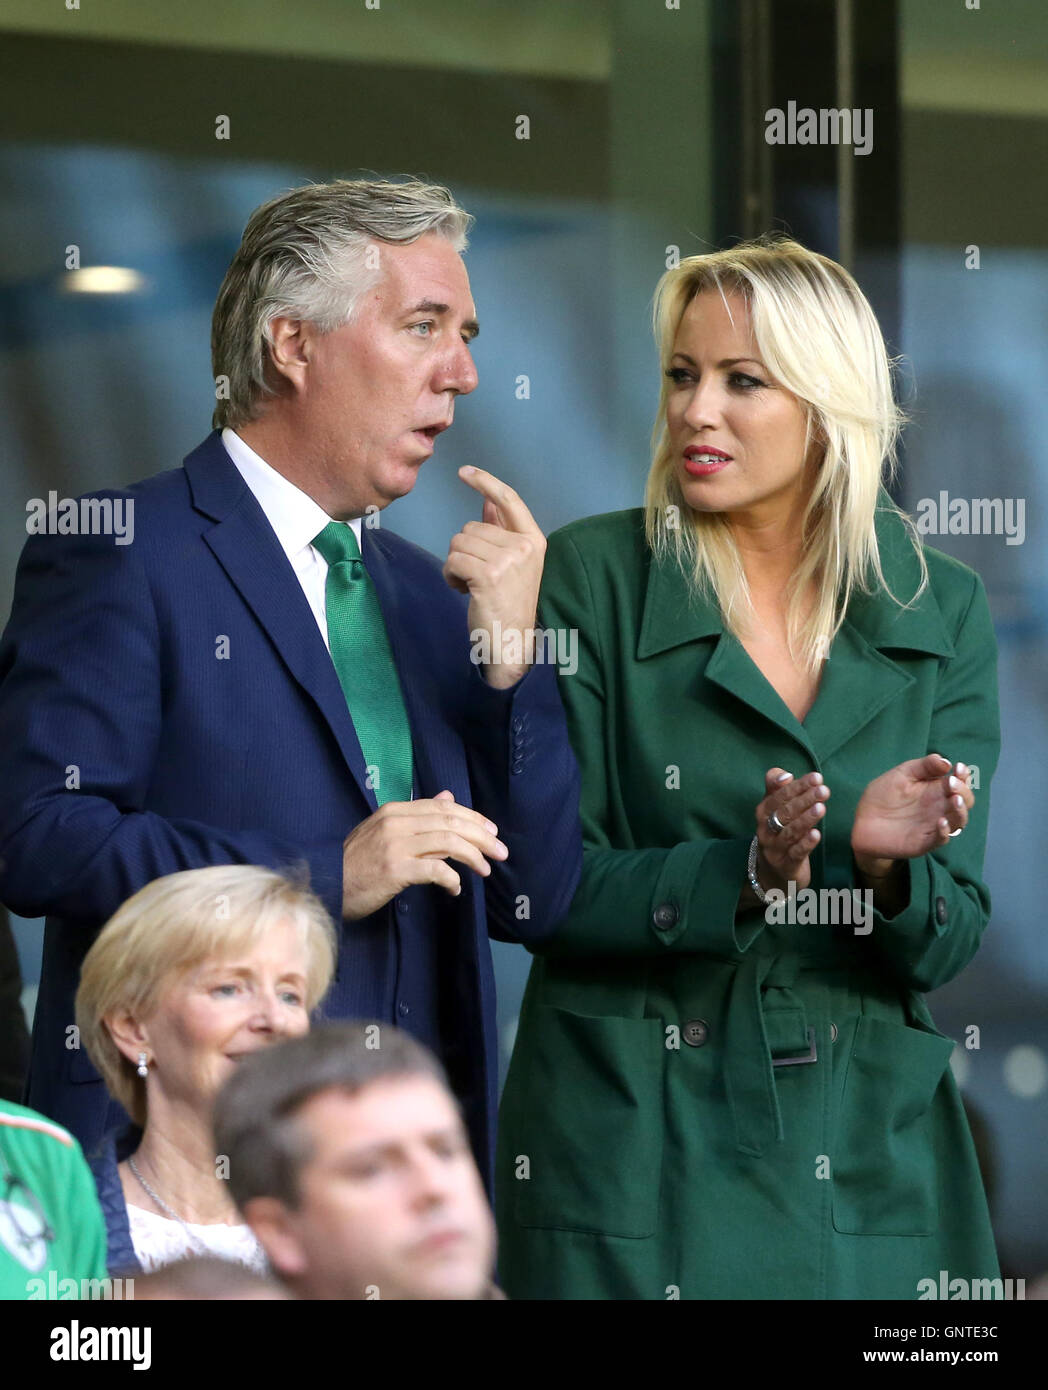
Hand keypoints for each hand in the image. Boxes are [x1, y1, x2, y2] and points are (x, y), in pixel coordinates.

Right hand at [341, 790, 508, 918]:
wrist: (325, 886)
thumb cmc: (356, 863)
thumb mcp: (384, 831)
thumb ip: (416, 815)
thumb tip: (447, 796)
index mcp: (395, 810)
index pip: (444, 807)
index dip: (473, 817)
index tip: (492, 832)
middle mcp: (396, 822)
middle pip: (451, 822)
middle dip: (482, 836)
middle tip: (501, 851)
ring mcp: (395, 844)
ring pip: (448, 842)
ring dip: (474, 856)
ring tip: (485, 870)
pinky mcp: (395, 869)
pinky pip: (435, 869)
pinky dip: (452, 878)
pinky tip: (455, 889)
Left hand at [443, 466, 546, 689]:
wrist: (512, 643)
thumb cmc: (509, 604)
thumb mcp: (512, 563)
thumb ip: (501, 530)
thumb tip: (486, 499)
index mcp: (534, 541)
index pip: (510, 500)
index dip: (486, 481)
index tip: (464, 471)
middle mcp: (524, 547)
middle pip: (472, 526)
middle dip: (465, 550)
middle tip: (477, 577)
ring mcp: (507, 560)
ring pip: (459, 542)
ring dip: (456, 564)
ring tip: (471, 586)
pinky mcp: (488, 575)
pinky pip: (453, 560)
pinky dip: (450, 576)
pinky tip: (463, 591)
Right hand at [752, 768, 830, 894]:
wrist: (771, 873)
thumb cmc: (778, 833)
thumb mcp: (774, 809)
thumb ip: (777, 788)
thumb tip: (785, 774)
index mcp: (763, 812)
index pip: (779, 795)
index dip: (797, 786)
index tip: (817, 777)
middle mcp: (765, 829)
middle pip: (784, 812)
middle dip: (805, 799)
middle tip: (824, 790)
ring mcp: (774, 848)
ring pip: (790, 832)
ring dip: (806, 819)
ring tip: (821, 808)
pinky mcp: (785, 865)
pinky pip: (795, 853)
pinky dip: (805, 843)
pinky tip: (816, 834)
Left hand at [851, 754, 971, 877]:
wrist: (863, 821)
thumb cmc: (884, 795)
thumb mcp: (902, 774)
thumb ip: (923, 766)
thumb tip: (946, 761)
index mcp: (936, 789)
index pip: (960, 782)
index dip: (964, 775)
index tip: (958, 768)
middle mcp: (940, 807)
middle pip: (964, 801)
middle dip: (963, 791)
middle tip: (952, 783)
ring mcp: (934, 825)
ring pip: (959, 821)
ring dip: (960, 811)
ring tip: (954, 800)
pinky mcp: (924, 842)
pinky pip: (941, 839)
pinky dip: (945, 831)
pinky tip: (941, 821)